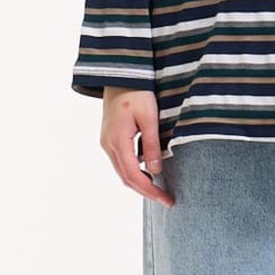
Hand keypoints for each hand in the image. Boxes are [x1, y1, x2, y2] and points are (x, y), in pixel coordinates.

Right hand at [101, 87, 175, 203]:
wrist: (120, 74)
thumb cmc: (137, 92)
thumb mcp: (149, 117)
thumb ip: (153, 144)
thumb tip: (156, 171)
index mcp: (117, 141)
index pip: (134, 176)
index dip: (151, 191)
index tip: (167, 200)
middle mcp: (108, 145)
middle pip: (126, 178)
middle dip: (147, 191)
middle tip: (167, 199)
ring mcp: (106, 142)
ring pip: (123, 171)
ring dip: (140, 182)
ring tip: (161, 188)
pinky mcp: (110, 138)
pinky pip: (121, 161)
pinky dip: (135, 170)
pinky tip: (150, 170)